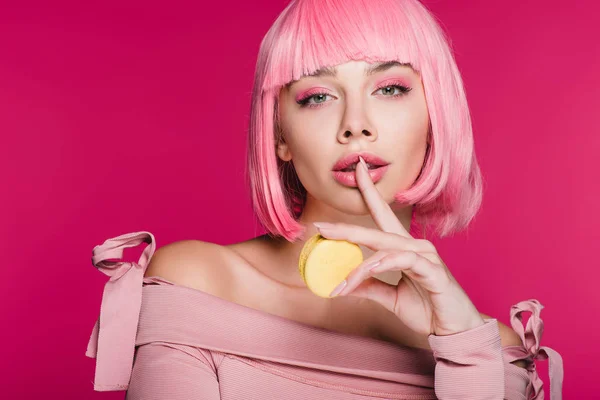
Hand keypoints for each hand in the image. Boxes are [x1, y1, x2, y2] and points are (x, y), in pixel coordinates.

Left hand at [314, 156, 484, 336]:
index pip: (382, 215)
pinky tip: (365, 273)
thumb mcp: (390, 298)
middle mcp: (414, 246)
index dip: (369, 192)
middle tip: (320, 227)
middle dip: (347, 228)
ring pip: (385, 248)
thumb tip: (340, 284)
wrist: (454, 331)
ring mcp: (425, 256)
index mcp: (404, 249)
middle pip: (377, 229)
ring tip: (339, 283)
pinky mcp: (433, 271)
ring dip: (359, 266)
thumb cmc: (427, 310)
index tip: (355, 170)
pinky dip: (380, 267)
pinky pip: (402, 262)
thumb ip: (369, 287)